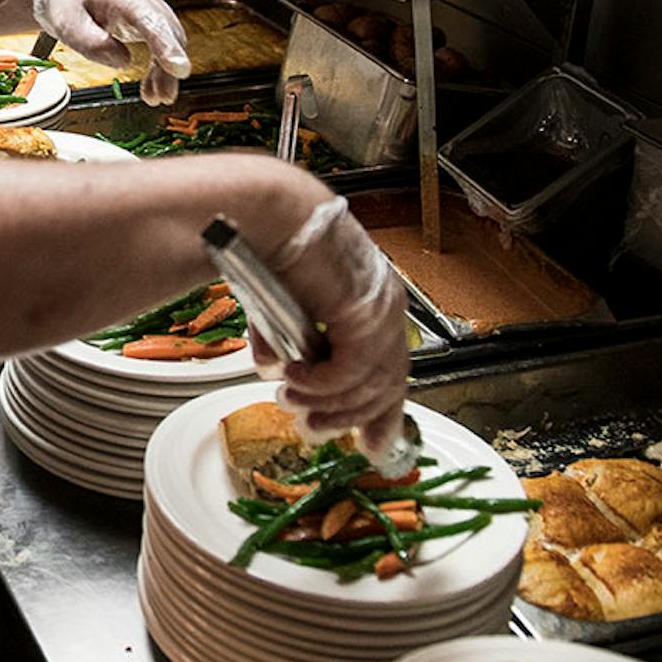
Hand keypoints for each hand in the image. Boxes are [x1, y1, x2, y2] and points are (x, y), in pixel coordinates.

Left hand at [31, 0, 191, 103]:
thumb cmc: (68, 3)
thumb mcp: (68, 22)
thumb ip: (91, 42)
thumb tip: (124, 61)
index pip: (151, 20)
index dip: (166, 45)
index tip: (178, 68)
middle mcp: (143, 0)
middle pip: (168, 32)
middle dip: (170, 66)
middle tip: (165, 95)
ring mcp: (149, 10)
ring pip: (170, 41)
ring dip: (167, 72)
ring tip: (157, 97)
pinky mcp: (149, 23)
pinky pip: (163, 47)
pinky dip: (161, 69)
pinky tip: (152, 88)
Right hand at [251, 194, 407, 455]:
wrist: (269, 214)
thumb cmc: (273, 245)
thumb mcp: (280, 309)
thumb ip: (283, 343)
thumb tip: (274, 370)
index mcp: (374, 305)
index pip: (392, 373)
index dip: (382, 416)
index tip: (370, 446)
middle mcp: (386, 310)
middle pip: (386, 387)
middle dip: (347, 418)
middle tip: (311, 428)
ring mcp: (380, 313)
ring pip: (369, 386)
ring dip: (326, 403)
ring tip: (290, 399)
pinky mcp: (364, 315)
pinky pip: (350, 371)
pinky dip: (319, 384)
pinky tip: (293, 379)